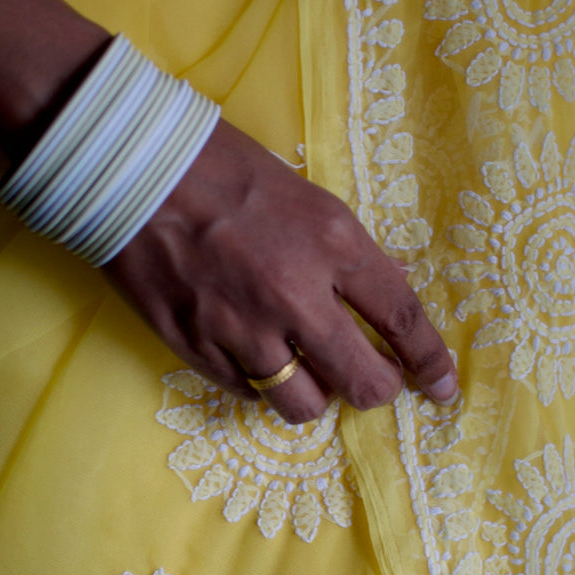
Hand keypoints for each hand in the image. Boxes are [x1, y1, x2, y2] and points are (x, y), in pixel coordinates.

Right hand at [104, 119, 458, 422]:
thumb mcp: (307, 198)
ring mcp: (243, 329)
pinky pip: (248, 394)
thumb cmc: (224, 170)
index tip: (443, 387)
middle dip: (378, 390)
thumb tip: (381, 299)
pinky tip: (252, 354)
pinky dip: (259, 382)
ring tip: (303, 369)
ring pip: (303, 405)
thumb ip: (348, 255)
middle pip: (363, 383)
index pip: (402, 318)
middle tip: (371, 383)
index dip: (429, 361)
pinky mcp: (198, 349)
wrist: (132, 171)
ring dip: (314, 394)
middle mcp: (295, 295)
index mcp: (332, 244)